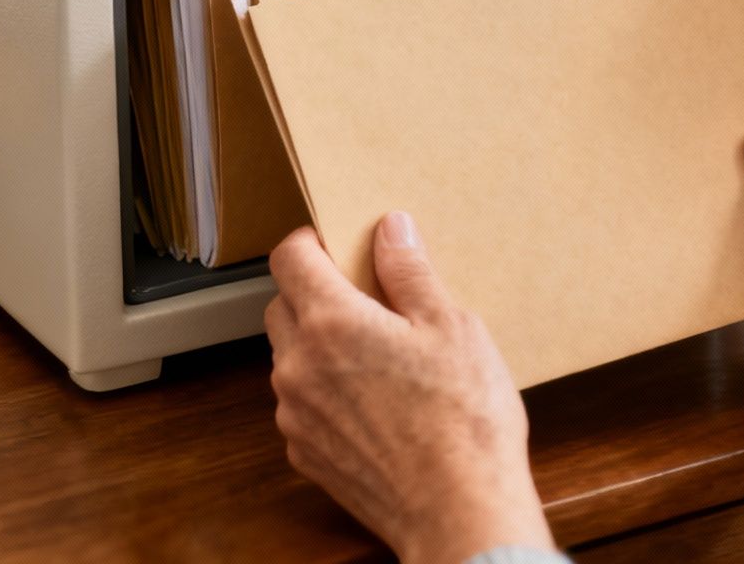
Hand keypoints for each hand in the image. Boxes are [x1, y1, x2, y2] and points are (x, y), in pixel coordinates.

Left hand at [266, 214, 553, 563]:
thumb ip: (411, 272)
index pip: (288, 259)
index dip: (308, 241)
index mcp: (332, 324)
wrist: (458, 513)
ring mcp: (297, 416)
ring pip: (289, 358)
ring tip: (376, 353)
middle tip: (363, 296)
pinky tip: (373, 400)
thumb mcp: (452, 327)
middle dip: (312, 291)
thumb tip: (391, 230)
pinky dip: (324, 392)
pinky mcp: (307, 454)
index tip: (333, 243)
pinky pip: (301, 405)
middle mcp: (299, 367)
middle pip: (280, 306)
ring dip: (317, 344)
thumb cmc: (463, 422)